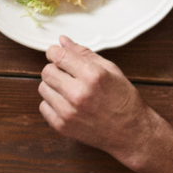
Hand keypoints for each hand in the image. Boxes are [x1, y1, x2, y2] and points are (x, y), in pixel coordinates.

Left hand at [39, 35, 164, 163]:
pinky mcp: (62, 126)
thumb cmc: (123, 100)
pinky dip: (52, 103)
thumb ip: (84, 54)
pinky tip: (68, 104)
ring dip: (53, 86)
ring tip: (70, 91)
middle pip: (47, 71)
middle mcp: (79, 94)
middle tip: (68, 75)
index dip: (55, 52)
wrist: (130, 132)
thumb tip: (62, 41)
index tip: (56, 54)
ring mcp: (69, 112)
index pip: (59, 56)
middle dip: (55, 69)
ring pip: (43, 88)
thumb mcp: (111, 70)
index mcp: (93, 76)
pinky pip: (43, 106)